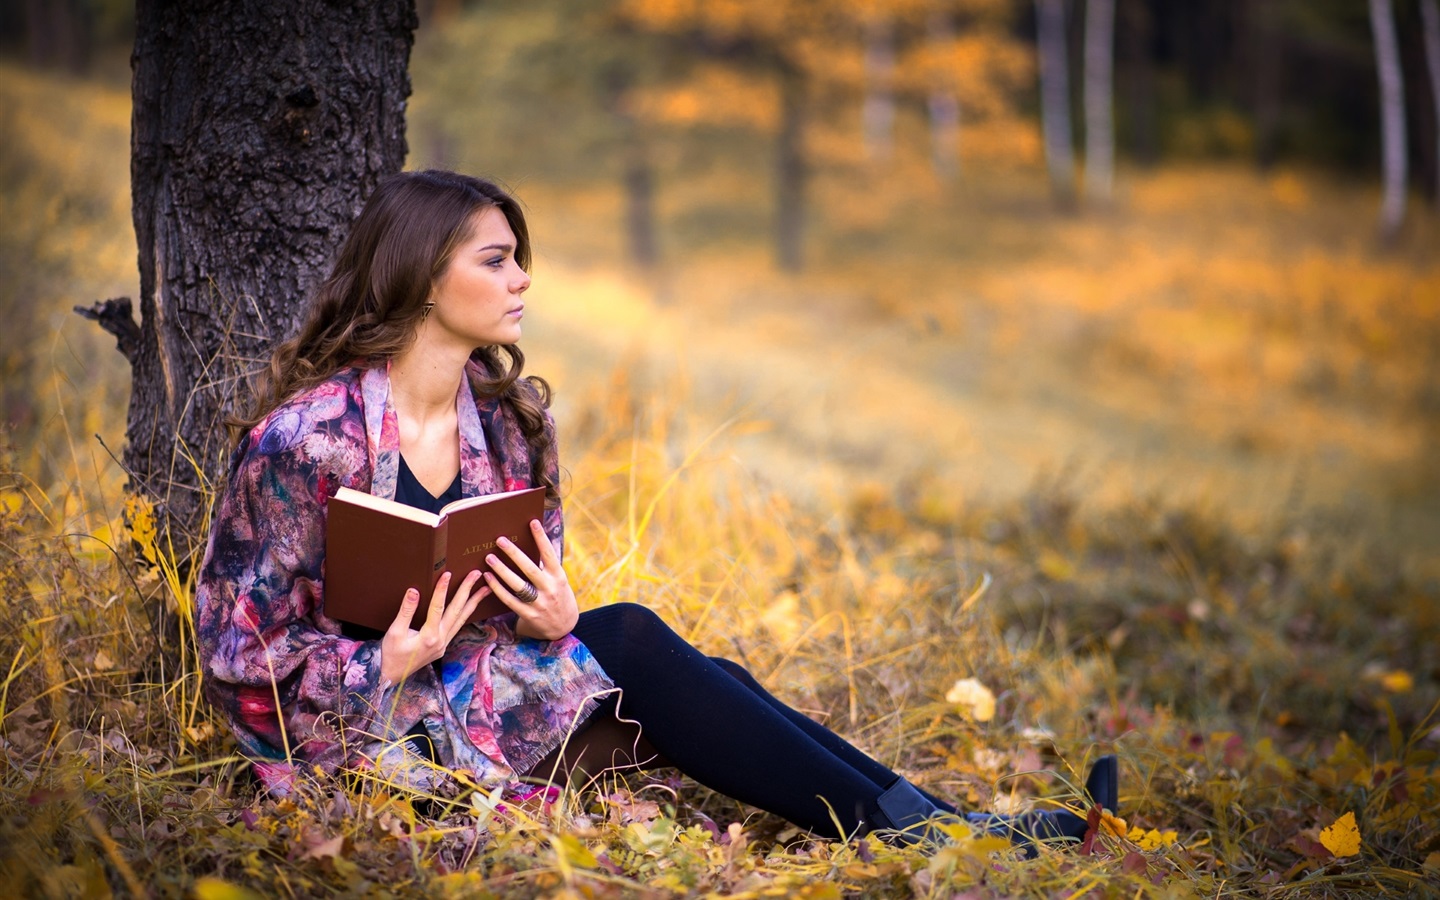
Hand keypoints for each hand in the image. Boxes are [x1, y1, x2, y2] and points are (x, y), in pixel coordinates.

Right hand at [379, 569, 486, 686]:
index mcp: (429, 637)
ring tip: (485, 588)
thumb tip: (414, 591)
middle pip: (457, 611)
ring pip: (461, 619)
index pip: (438, 608)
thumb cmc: (391, 654)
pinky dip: (465, 614)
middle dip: (468, 591)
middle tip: (477, 574)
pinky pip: (457, 626)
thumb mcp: (395, 632)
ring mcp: (444, 644)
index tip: (448, 574)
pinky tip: (470, 606)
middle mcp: (441, 640)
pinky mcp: (443, 646)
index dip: (442, 589)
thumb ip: (406, 611)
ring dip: (473, 602)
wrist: (391, 676)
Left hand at [485, 519, 577, 641]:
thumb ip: (546, 568)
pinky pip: (510, 600)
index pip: (549, 554)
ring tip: (489, 558)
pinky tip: (488, 578)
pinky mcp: (529, 615)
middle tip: (499, 540)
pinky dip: (497, 588)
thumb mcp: (559, 581)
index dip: (541, 538)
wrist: (564, 628)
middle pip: (530, 569)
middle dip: (514, 553)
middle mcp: (550, 589)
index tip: (532, 522)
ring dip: (502, 570)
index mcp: (559, 577)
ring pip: (518, 585)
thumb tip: (527, 546)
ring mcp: (539, 603)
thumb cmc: (558, 596)